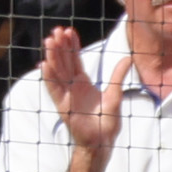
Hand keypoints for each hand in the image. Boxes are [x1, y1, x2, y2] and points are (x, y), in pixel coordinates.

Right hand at [39, 29, 116, 153]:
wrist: (102, 142)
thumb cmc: (107, 121)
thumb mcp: (115, 95)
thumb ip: (118, 77)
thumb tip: (128, 59)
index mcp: (83, 82)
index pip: (75, 59)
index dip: (72, 45)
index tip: (68, 30)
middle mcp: (72, 86)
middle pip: (64, 62)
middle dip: (60, 46)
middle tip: (56, 30)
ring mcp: (66, 95)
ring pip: (57, 72)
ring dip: (52, 57)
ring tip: (48, 41)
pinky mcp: (63, 106)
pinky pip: (54, 89)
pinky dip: (49, 78)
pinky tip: (43, 65)